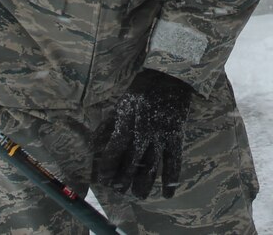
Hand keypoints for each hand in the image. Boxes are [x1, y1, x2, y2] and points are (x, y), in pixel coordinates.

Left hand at [92, 69, 193, 198]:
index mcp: (128, 120)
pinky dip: (171, 180)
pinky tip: (167, 194)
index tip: (103, 179)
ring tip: (138, 195)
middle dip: (123, 179)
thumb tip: (95, 147)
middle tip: (119, 190)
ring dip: (144, 184)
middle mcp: (144, 130)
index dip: (107, 166)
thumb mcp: (122, 105)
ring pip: (152, 166)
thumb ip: (109, 126)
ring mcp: (162, 135)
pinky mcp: (177, 137)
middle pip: (132, 162)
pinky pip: (175, 162)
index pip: (115, 148)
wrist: (170, 77)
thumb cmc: (142, 91)